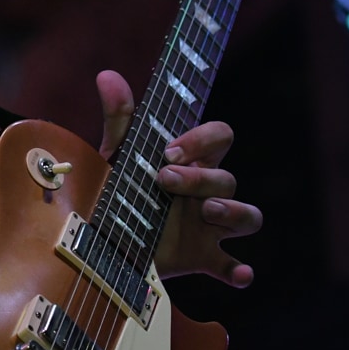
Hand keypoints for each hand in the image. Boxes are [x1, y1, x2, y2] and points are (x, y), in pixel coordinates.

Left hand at [95, 69, 259, 287]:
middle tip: (164, 180)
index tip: (169, 150)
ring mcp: (209, 226)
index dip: (203, 139)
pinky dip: (240, 271)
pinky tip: (239, 274)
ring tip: (207, 211)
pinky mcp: (202, 258)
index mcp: (192, 161)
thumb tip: (107, 75)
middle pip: (228, 177)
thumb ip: (120, 118)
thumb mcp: (117, 156)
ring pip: (248, 216)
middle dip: (200, 177)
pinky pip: (232, 266)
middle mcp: (206, 192)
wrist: (100, 243)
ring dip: (234, 212)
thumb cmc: (118, 191)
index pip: (220, 136)